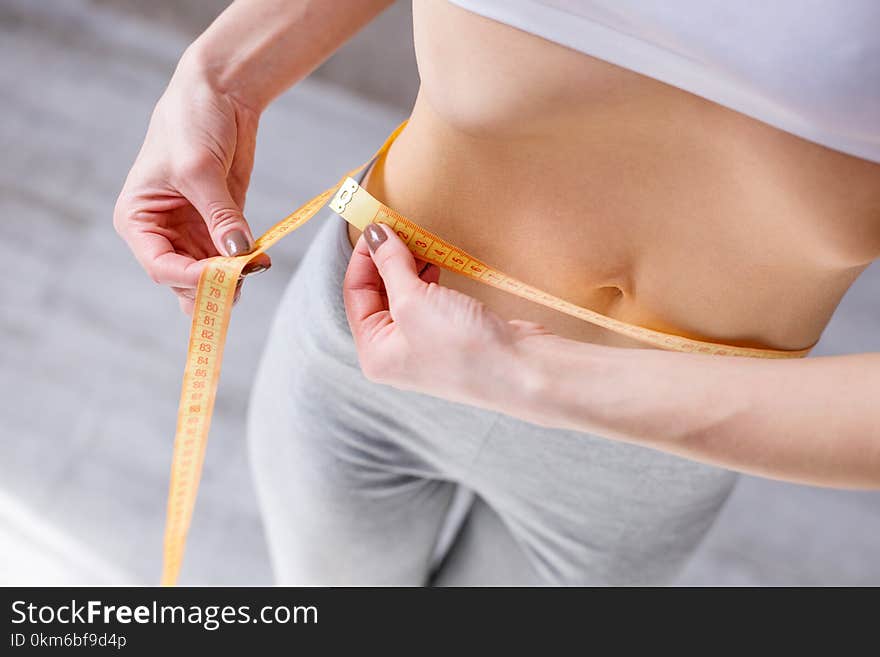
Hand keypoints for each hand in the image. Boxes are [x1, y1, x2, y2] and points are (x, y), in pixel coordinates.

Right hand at [114, 66, 269, 313]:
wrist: (219, 94)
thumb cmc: (191, 122)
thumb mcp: (200, 169)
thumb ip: (220, 215)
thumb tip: (239, 255)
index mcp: (138, 219)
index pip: (160, 265)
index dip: (190, 278)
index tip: (222, 278)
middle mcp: (162, 230)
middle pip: (184, 278)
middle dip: (212, 283)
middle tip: (242, 279)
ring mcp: (192, 230)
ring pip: (209, 273)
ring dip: (232, 277)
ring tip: (255, 267)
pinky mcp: (220, 223)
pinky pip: (231, 256)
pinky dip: (245, 262)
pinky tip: (261, 259)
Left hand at [343, 223, 551, 406]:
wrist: (521, 370)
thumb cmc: (463, 347)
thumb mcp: (414, 300)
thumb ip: (391, 265)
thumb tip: (376, 235)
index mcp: (374, 354)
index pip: (355, 294)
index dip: (364, 257)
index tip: (377, 225)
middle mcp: (395, 353)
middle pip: (377, 294)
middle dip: (386, 260)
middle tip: (398, 228)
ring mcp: (423, 346)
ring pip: (404, 295)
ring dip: (408, 266)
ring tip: (417, 241)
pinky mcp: (449, 337)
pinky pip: (427, 300)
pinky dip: (427, 279)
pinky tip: (435, 263)